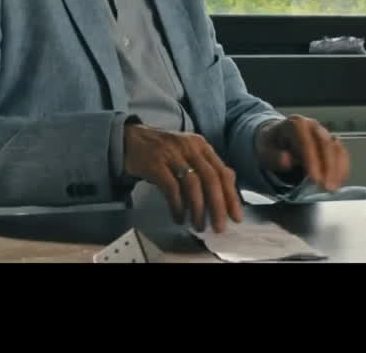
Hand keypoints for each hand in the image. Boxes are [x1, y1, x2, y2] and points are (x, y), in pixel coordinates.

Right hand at [123, 124, 242, 232]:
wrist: (130, 139)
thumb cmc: (163, 151)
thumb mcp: (188, 153)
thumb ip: (206, 167)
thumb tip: (227, 190)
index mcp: (201, 145)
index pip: (222, 172)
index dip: (231, 196)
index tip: (235, 216)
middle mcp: (189, 147)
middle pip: (210, 178)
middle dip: (218, 205)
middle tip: (219, 226)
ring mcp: (172, 154)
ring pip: (192, 184)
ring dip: (198, 209)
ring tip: (199, 225)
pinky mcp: (155, 164)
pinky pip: (171, 188)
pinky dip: (178, 206)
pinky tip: (179, 217)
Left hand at [256, 115, 349, 191]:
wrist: (277, 137)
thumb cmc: (271, 144)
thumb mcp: (264, 150)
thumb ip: (273, 156)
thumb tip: (287, 161)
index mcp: (296, 124)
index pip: (306, 142)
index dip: (312, 161)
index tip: (314, 179)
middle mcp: (312, 126)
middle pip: (325, 144)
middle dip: (328, 167)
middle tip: (327, 187)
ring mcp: (324, 133)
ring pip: (337, 149)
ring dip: (337, 169)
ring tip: (333, 188)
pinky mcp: (331, 143)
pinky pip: (341, 154)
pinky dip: (342, 168)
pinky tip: (339, 182)